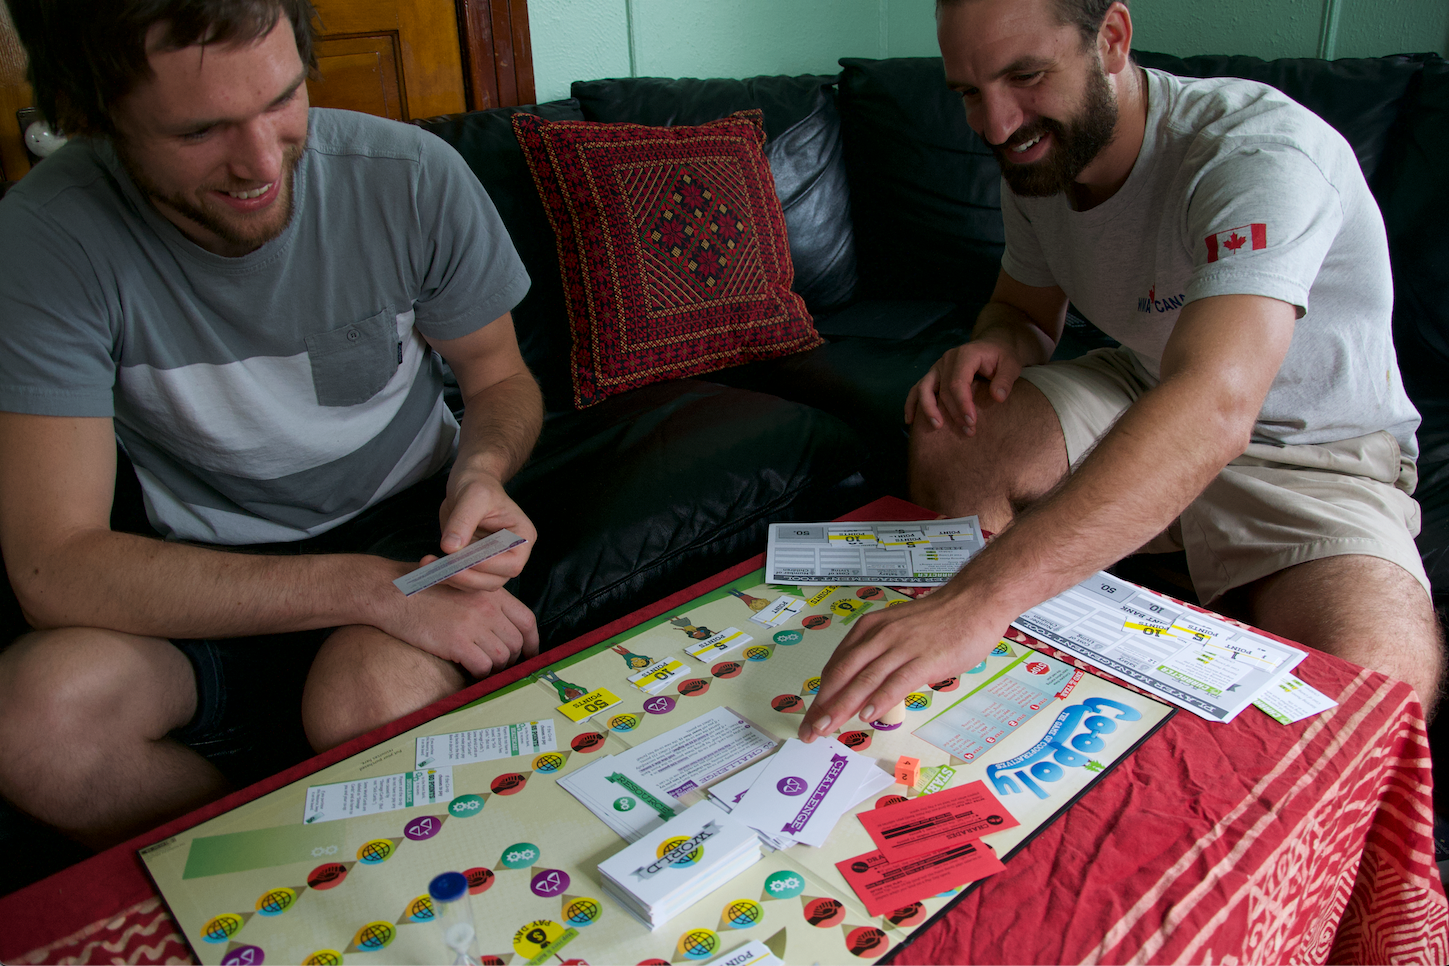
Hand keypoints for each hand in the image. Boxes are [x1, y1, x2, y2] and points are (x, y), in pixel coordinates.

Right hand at [378, 574, 539, 677]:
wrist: (393, 592)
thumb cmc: (423, 590)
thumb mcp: (463, 585)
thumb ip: (485, 603)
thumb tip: (502, 630)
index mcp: (492, 592)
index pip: (526, 620)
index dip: (532, 642)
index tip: (529, 655)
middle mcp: (487, 607)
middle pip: (516, 643)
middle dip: (512, 660)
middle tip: (499, 668)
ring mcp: (473, 624)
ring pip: (502, 657)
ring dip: (495, 669)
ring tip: (483, 671)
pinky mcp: (457, 641)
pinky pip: (482, 667)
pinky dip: (480, 675)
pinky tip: (469, 672)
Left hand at [425, 465, 536, 591]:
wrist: (467, 483)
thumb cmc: (477, 484)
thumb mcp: (472, 496)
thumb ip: (462, 522)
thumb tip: (451, 549)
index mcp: (522, 537)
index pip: (511, 563)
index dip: (486, 565)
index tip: (458, 557)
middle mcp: (512, 553)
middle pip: (495, 580)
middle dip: (466, 576)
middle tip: (440, 567)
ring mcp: (494, 562)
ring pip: (479, 584)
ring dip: (453, 579)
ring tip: (429, 564)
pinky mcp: (476, 564)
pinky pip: (464, 579)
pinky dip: (446, 577)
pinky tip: (430, 565)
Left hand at [797, 587, 1006, 741]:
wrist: (973, 600)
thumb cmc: (938, 619)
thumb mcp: (896, 631)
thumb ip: (878, 655)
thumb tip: (861, 686)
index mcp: (869, 629)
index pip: (836, 666)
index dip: (821, 695)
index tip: (811, 716)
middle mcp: (880, 636)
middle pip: (842, 674)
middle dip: (823, 705)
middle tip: (810, 729)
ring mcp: (901, 647)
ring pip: (864, 680)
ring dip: (842, 707)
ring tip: (826, 728)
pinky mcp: (925, 659)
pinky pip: (897, 681)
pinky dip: (880, 700)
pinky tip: (867, 715)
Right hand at [904, 337, 1023, 434]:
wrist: (993, 345)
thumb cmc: (1002, 357)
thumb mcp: (1011, 364)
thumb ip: (1005, 379)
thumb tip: (997, 397)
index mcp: (965, 355)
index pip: (957, 382)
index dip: (962, 403)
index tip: (971, 421)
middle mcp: (947, 360)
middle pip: (943, 389)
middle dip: (953, 412)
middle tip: (968, 431)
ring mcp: (937, 367)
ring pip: (925, 388)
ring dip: (928, 409)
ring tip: (937, 427)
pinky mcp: (933, 375)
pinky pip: (917, 389)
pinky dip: (912, 404)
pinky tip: (910, 421)